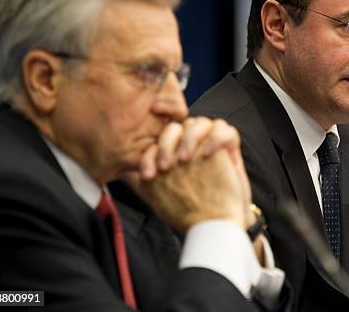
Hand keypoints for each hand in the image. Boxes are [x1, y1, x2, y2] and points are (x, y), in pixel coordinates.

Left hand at [123, 117, 251, 230]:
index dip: (151, 153)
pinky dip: (216, 138)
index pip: (159, 139)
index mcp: (174, 153)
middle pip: (178, 125)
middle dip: (168, 142)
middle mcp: (191, 146)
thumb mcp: (158, 196)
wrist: (217, 225)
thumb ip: (139, 182)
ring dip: (190, 137)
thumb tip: (118, 172)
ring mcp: (210, 146)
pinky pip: (227, 131)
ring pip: (200, 123)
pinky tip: (208, 154)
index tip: (149, 175)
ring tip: (186, 159)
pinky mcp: (229, 150)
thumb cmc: (188, 211)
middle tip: (167, 167)